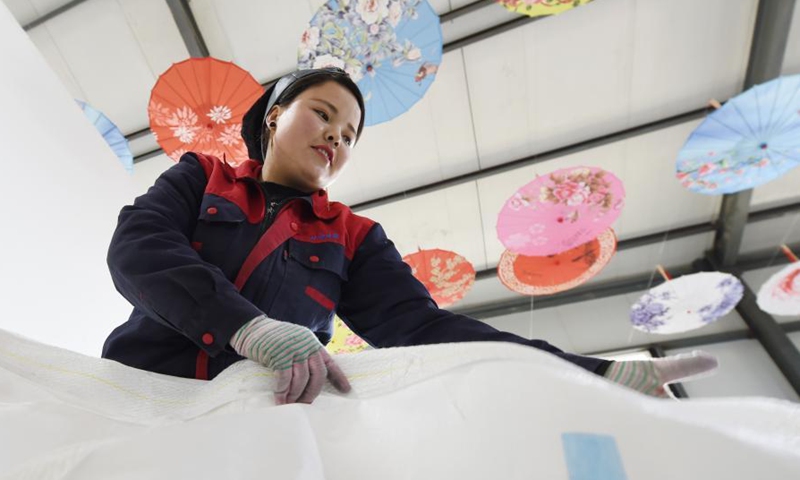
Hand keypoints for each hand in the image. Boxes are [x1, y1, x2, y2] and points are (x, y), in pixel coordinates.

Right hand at [230, 315, 350, 404]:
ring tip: (290, 404)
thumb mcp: (293, 343)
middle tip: (306, 404)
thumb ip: (303, 356)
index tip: (346, 390)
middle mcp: (306, 344)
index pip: (329, 361)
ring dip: (296, 394)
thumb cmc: (271, 340)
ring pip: (301, 378)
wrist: (251, 328)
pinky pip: (285, 378)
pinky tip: (279, 399)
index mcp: (312, 342)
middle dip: (313, 392)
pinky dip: (283, 391)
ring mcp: (293, 349)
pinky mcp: (278, 354)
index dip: (338, 377)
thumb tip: (309, 381)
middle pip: (318, 373)